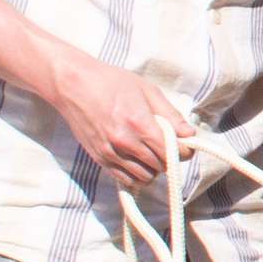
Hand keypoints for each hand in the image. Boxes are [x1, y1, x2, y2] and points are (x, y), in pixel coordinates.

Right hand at [47, 55, 196, 188]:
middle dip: (170, 158)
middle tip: (169, 145)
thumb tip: (190, 133)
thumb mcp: (147, 91)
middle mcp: (124, 142)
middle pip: (160, 166)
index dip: (185, 151)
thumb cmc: (112, 82)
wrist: (73, 85)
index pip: (172, 152)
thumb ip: (170, 115)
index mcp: (139, 123)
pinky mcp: (99, 159)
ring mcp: (110, 153)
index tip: (186, 145)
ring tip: (152, 152)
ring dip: (153, 168)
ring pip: (144, 176)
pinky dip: (136, 174)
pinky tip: (138, 160)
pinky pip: (125, 179)